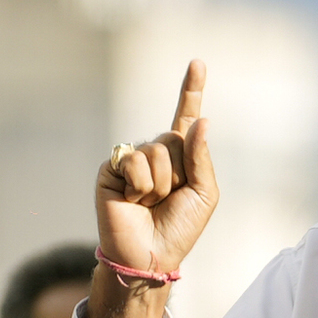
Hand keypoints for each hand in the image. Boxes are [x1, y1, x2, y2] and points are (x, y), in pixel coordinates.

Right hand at [88, 61, 220, 317]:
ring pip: (156, 150)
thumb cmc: (180, 229)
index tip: (198, 62)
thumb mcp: (205, 194)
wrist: (150, 255)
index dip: (191, 89)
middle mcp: (156, 154)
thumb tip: (202, 119)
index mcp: (181, 157)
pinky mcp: (112, 169)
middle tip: (169, 198)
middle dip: (179, 171)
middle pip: (173, 137)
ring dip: (161, 182)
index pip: (185, 116)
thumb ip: (202, 157)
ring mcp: (133, 160)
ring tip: (151, 203)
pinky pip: (135, 161)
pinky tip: (133, 200)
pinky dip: (141, 184)